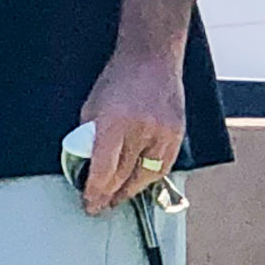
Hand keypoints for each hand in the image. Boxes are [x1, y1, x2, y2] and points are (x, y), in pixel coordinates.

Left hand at [75, 50, 184, 215]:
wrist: (152, 57)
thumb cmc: (117, 79)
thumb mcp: (91, 107)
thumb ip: (90, 138)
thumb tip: (87, 166)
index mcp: (114, 123)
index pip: (104, 170)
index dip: (95, 191)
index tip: (89, 203)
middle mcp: (141, 131)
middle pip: (124, 176)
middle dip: (109, 195)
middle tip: (98, 206)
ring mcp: (163, 133)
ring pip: (145, 176)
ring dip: (129, 191)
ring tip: (116, 199)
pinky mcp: (177, 134)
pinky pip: (163, 166)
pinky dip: (149, 178)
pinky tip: (137, 183)